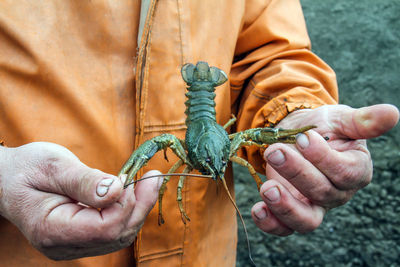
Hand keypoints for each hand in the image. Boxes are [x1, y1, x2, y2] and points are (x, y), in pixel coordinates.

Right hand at [0, 142, 161, 259]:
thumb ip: (85, 181)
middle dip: (141, 206)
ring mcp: (72, 246)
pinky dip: (127, 212)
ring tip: (145, 182)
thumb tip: (119, 190)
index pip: (106, 228)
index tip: (140, 176)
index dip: (129, 204)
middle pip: (117, 235)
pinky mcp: (80, 239)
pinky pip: (112, 232)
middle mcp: (63, 246)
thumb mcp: (53, 166)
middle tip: (152, 177)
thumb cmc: (27, 169)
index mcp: (52, 230)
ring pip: (119, 236)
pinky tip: (131, 192)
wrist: (9, 180)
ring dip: (137, 209)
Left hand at [251, 104, 398, 235]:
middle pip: (322, 193)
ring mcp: (312, 204)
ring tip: (267, 188)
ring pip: (306, 220)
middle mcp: (336, 192)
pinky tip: (258, 209)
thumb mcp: (339, 119)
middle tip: (275, 152)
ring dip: (285, 207)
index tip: (305, 139)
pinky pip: (283, 227)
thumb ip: (361, 121)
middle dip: (297, 173)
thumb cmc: (323, 127)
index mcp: (355, 169)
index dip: (325, 159)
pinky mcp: (290, 209)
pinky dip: (270, 223)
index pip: (346, 173)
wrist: (297, 134)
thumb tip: (392, 113)